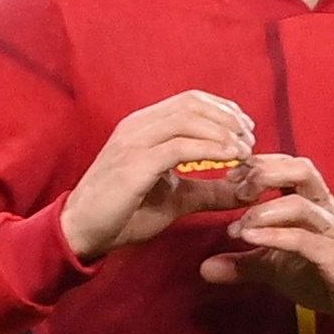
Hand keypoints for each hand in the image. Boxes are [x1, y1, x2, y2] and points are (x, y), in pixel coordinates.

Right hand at [59, 93, 258, 260]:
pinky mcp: (135, 164)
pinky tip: (231, 160)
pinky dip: (211, 149)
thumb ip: (209, 191)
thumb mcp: (176, 199)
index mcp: (145, 125)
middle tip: (251, 140)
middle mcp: (138, 125)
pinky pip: (180, 147)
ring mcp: (134, 141)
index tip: (247, 130)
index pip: (190, 101)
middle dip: (228, 118)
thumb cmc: (123, 213)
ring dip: (223, 132)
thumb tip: (247, 190)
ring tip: (245, 151)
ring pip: (189, 119)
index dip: (223, 110)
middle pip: (193, 103)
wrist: (81, 232)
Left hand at [201, 155, 333, 333]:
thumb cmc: (325, 275)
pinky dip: (275, 237)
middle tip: (231, 187)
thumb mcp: (276, 269)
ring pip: (301, 202)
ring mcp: (332, 231)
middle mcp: (324, 208)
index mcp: (311, 201)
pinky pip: (305, 239)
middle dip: (263, 172)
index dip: (256, 163)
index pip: (285, 165)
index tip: (226, 175)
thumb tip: (204, 269)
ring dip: (264, 210)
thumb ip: (243, 264)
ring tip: (237, 225)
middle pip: (299, 168)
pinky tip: (251, 240)